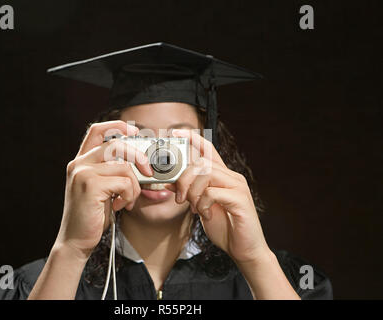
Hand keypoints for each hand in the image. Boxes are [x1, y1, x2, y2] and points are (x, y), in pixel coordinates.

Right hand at [54, 121, 152, 257]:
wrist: (75, 241)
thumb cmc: (92, 215)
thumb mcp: (102, 188)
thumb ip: (112, 172)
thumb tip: (140, 161)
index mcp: (81, 162)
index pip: (97, 130)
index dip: (117, 125)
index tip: (135, 131)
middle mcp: (79, 164)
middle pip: (116, 144)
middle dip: (138, 156)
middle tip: (148, 171)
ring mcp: (83, 173)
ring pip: (124, 166)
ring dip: (134, 186)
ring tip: (127, 200)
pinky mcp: (90, 185)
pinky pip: (124, 182)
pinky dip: (129, 196)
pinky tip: (119, 206)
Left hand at [169, 129, 270, 264]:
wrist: (244, 249)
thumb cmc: (225, 227)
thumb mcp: (201, 206)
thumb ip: (190, 192)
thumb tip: (170, 182)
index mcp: (223, 177)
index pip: (208, 149)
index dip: (193, 138)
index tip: (176, 131)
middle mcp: (232, 177)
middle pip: (202, 162)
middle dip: (184, 178)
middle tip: (179, 197)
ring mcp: (238, 187)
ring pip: (207, 174)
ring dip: (193, 192)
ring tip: (195, 208)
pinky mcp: (240, 200)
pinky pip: (213, 192)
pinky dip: (204, 204)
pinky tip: (207, 215)